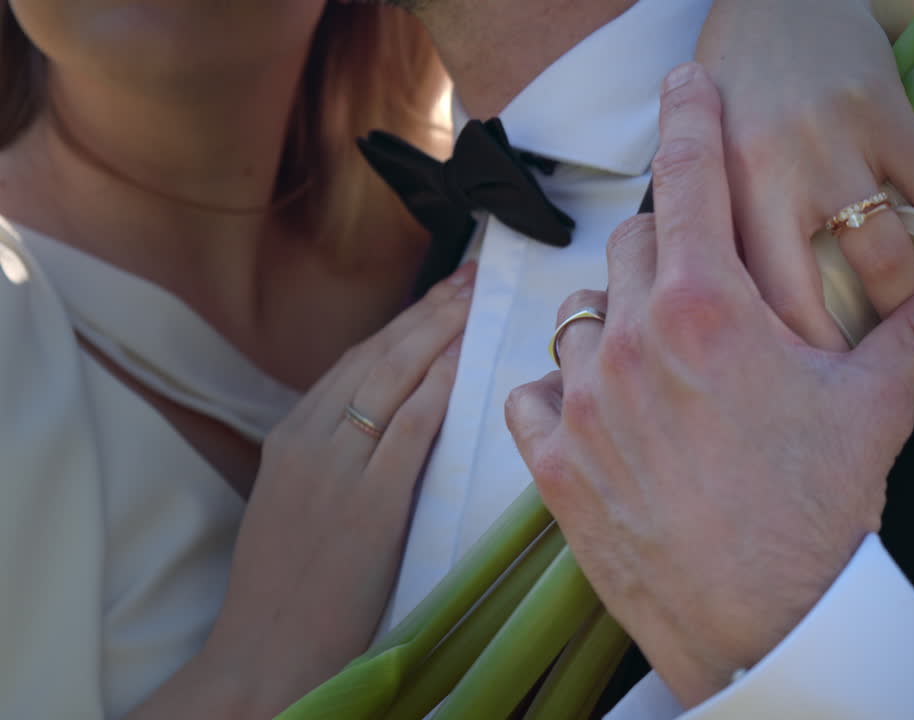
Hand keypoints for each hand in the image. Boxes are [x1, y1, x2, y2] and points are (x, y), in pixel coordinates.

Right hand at [196, 263, 473, 716]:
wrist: (267, 647)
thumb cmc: (286, 585)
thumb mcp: (294, 501)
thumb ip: (332, 454)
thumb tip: (386, 419)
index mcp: (289, 435)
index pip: (356, 360)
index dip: (404, 322)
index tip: (441, 294)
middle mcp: (309, 437)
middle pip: (378, 355)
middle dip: (429, 311)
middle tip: (472, 276)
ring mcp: (336, 465)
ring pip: (394, 378)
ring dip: (441, 333)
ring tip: (476, 300)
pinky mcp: (368, 500)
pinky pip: (411, 426)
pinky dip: (439, 387)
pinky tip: (465, 359)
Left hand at [505, 65, 913, 707]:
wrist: (761, 627)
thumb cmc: (817, 518)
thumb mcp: (874, 413)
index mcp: (710, 309)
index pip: (690, 179)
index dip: (690, 121)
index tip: (686, 87)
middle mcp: (632, 340)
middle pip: (635, 242)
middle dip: (670, 242)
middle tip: (705, 275)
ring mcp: (582, 402)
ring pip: (582, 313)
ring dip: (617, 315)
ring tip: (658, 352)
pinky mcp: (554, 463)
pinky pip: (532, 391)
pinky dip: (560, 388)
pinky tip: (596, 408)